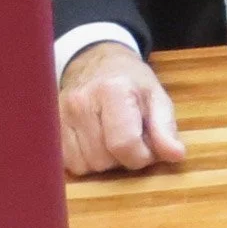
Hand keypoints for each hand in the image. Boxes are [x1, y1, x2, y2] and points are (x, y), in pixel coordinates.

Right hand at [58, 42, 184, 174]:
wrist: (95, 62)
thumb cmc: (131, 81)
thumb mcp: (157, 97)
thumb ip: (166, 127)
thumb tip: (176, 155)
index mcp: (112, 90)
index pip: (125, 144)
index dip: (142, 156)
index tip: (148, 148)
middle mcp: (81, 102)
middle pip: (105, 158)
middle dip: (124, 157)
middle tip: (130, 137)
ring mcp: (61, 115)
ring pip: (87, 165)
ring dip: (105, 160)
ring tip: (113, 138)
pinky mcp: (51, 128)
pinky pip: (71, 164)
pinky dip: (87, 161)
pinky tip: (96, 142)